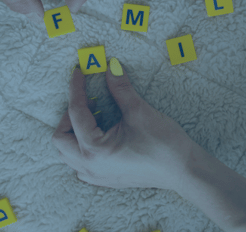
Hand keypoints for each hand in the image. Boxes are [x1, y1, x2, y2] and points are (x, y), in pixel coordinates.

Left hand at [52, 61, 195, 189]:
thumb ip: (120, 88)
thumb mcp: (139, 111)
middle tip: (90, 100)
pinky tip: (101, 135)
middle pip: (61, 138)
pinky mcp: (106, 179)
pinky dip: (82, 148)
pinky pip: (81, 165)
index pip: (75, 112)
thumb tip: (110, 66)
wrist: (184, 170)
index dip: (77, 88)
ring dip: (74, 133)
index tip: (79, 72)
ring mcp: (97, 176)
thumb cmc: (163, 143)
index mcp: (94, 149)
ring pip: (68, 154)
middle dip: (69, 115)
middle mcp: (90, 166)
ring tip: (96, 117)